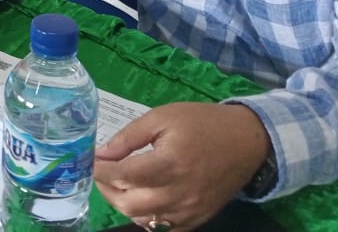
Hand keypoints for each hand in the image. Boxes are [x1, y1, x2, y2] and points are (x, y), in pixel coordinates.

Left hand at [94, 102, 270, 230]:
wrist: (246, 142)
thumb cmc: (202, 123)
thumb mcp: (162, 117)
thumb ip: (129, 137)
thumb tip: (103, 153)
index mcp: (170, 163)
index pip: (123, 175)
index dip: (100, 169)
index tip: (91, 159)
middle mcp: (179, 192)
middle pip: (128, 204)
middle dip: (106, 188)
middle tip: (102, 172)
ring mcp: (188, 210)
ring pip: (142, 220)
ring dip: (123, 203)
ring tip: (118, 183)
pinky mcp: (196, 219)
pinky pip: (162, 228)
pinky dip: (145, 217)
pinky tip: (141, 198)